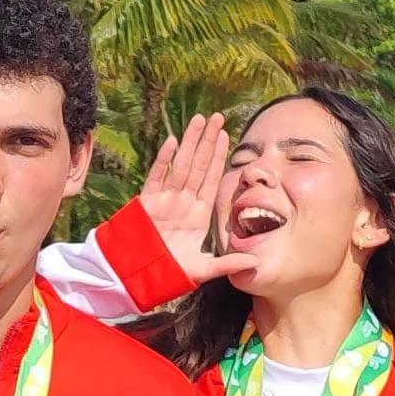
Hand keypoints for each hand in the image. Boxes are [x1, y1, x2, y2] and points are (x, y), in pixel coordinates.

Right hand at [130, 116, 240, 286]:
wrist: (138, 278)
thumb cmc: (169, 274)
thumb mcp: (203, 269)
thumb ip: (227, 263)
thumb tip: (256, 264)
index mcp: (198, 214)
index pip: (212, 179)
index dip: (219, 157)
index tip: (227, 137)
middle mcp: (183, 203)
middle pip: (198, 165)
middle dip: (207, 141)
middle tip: (217, 116)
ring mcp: (165, 200)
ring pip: (180, 165)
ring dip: (190, 142)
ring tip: (199, 119)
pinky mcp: (147, 203)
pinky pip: (157, 176)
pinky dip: (164, 159)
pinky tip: (173, 141)